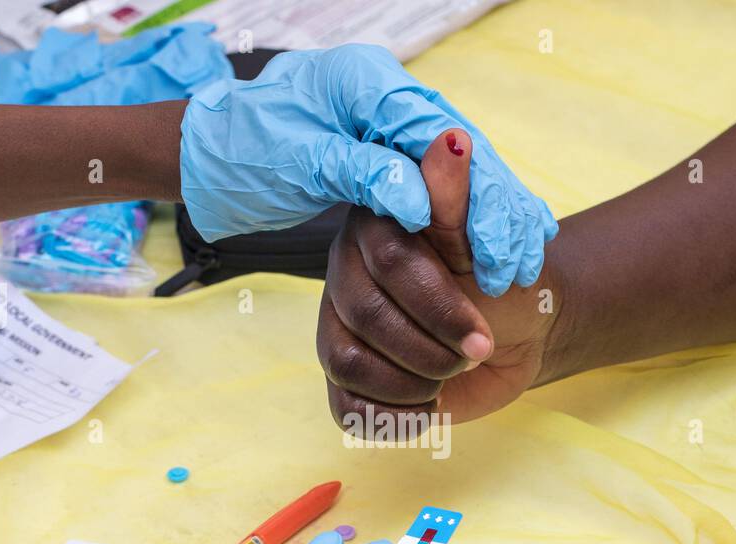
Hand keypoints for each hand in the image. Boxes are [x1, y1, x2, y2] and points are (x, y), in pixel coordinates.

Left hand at [179, 43, 557, 294]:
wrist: (210, 153)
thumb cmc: (243, 150)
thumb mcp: (300, 161)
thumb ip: (363, 172)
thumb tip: (420, 204)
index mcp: (367, 82)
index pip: (439, 139)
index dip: (476, 196)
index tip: (493, 248)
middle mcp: (389, 96)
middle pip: (466, 154)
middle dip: (498, 212)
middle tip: (518, 268)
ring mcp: (393, 124)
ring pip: (466, 171)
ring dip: (498, 218)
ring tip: (525, 266)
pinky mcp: (392, 152)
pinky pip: (449, 184)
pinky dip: (479, 216)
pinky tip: (511, 242)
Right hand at [318, 128, 565, 428]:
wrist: (516, 336)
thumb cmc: (504, 284)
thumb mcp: (490, 246)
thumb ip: (460, 202)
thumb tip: (449, 142)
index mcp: (377, 226)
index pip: (390, 266)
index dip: (438, 309)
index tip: (481, 338)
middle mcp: (347, 272)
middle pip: (366, 320)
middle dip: (430, 351)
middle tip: (472, 356)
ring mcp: (338, 324)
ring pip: (348, 364)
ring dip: (413, 384)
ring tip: (448, 376)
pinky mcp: (345, 374)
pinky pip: (345, 405)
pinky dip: (394, 416)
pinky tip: (426, 402)